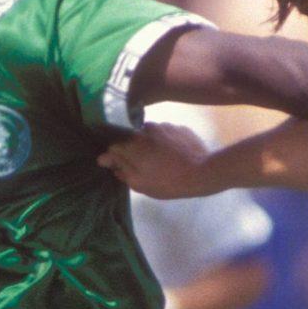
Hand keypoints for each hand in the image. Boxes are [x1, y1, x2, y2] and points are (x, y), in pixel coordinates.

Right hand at [99, 122, 216, 199]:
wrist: (202, 172)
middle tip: (142, 165)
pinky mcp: (179, 127)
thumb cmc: (168, 182)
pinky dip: (165, 142)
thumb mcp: (140, 183)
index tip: (116, 166)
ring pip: (149, 134)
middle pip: (131, 137)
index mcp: (132, 143)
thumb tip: (105, 159)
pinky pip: (166, 133)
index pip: (113, 146)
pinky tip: (173, 154)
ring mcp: (164, 125)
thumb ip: (121, 168)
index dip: (113, 157)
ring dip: (149, 144)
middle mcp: (145, 128)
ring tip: (160, 159)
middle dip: (132, 149)